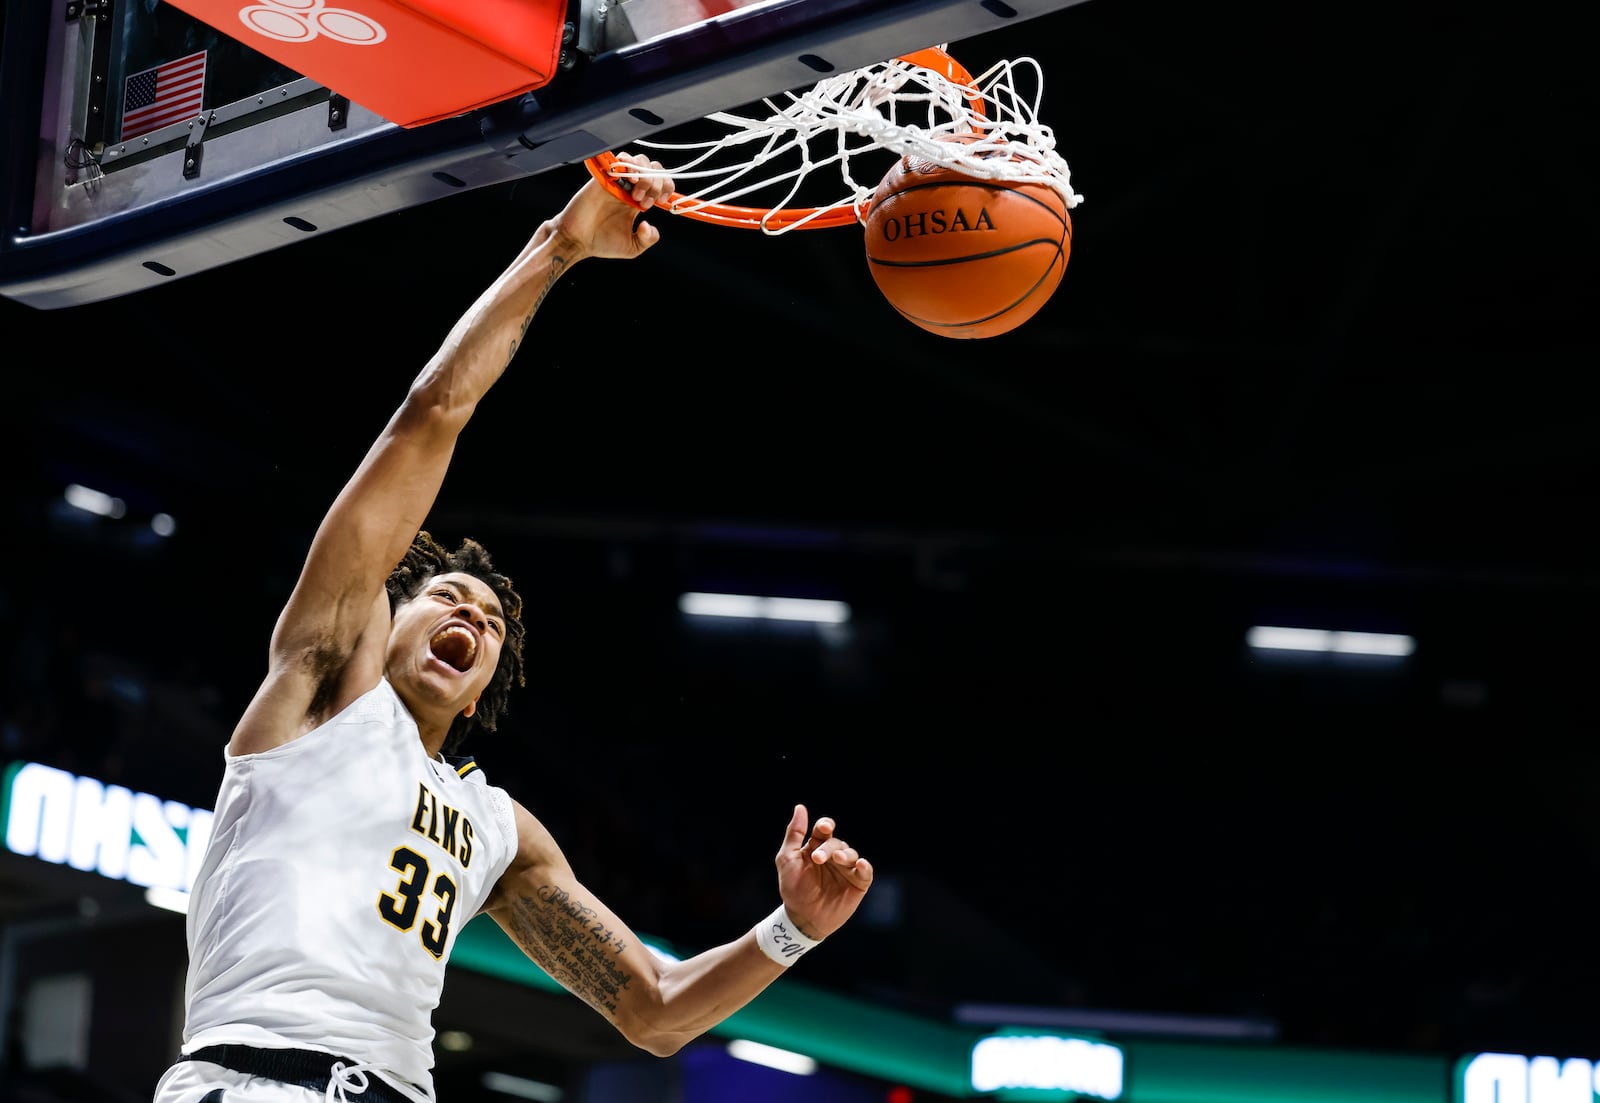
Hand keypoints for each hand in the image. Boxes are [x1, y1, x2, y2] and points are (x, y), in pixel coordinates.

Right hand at [550, 151, 674, 259]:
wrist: (577, 240)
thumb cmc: (600, 243)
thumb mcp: (632, 248)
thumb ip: (648, 239)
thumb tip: (650, 224)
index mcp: (638, 201)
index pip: (660, 183)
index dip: (666, 187)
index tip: (661, 201)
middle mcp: (629, 188)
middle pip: (653, 168)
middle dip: (657, 183)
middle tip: (645, 202)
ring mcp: (617, 181)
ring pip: (640, 161)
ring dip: (645, 175)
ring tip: (636, 194)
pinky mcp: (603, 177)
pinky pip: (620, 161)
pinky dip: (629, 165)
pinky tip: (630, 181)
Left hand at [775, 804, 873, 939]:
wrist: (801, 918)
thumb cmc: (792, 888)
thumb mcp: (787, 859)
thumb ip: (794, 834)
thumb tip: (801, 807)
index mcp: (817, 847)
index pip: (824, 830)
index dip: (825, 825)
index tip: (824, 828)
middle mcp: (834, 856)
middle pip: (837, 842)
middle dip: (829, 847)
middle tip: (817, 858)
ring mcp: (847, 869)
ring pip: (852, 853)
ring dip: (846, 854)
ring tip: (838, 859)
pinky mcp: (858, 884)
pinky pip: (866, 872)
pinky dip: (865, 866)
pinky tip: (861, 864)